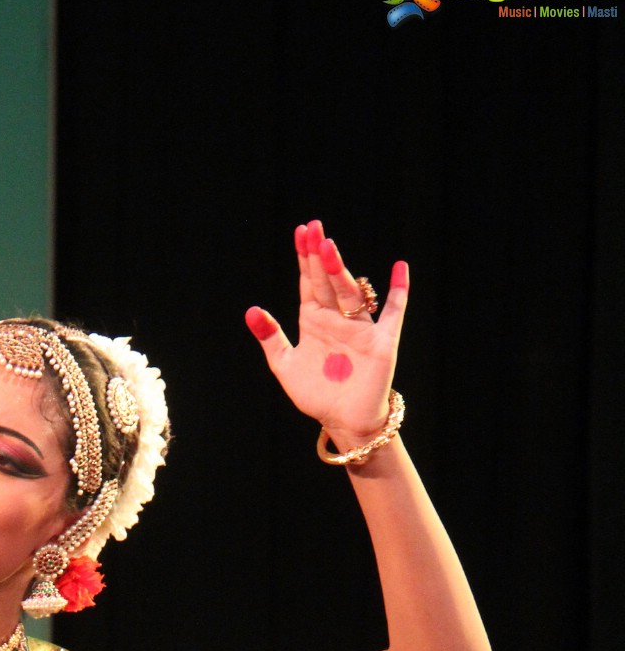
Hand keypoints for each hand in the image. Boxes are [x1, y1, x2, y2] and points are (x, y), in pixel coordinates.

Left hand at [245, 220, 408, 448]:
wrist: (342, 421)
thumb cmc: (316, 394)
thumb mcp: (284, 365)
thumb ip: (270, 337)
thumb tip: (251, 310)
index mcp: (314, 320)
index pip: (309, 282)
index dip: (305, 258)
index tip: (301, 231)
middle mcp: (337, 318)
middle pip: (327, 281)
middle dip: (320, 256)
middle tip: (314, 228)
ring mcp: (360, 327)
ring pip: (350, 293)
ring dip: (340, 271)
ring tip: (329, 248)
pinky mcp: (382, 341)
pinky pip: (393, 312)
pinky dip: (398, 291)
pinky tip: (400, 268)